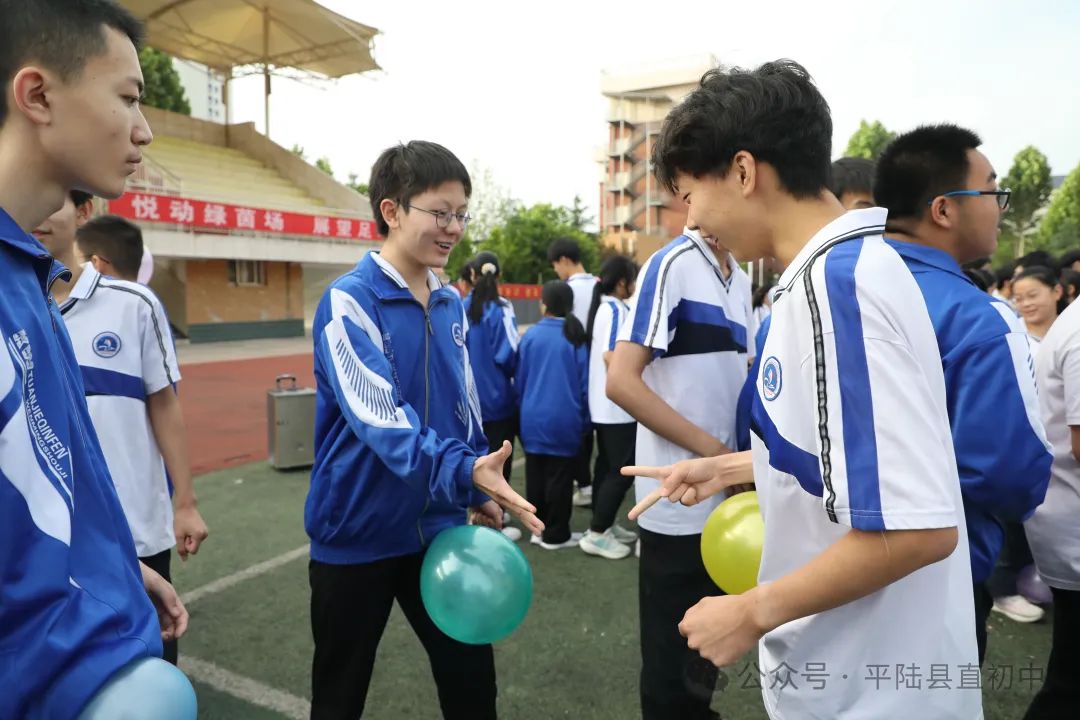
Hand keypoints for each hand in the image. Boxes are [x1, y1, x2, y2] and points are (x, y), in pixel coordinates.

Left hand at [140, 561, 188, 641]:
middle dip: (172, 632)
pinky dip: (154, 631)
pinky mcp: (143, 613)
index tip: (176, 636)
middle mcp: (164, 605)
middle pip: (173, 623)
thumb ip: (168, 596)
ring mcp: (153, 609)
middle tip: (162, 638)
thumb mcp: (155, 582)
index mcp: (170, 597)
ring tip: (155, 638)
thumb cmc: (139, 574)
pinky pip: (153, 624)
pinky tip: (149, 634)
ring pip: (164, 626)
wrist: (120, 571)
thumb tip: (177, 615)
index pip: (181, 614)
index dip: (182, 626)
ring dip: (163, 633)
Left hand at [174, 504, 208, 560]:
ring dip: (189, 538)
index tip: (183, 536)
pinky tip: (189, 527)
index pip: (192, 551)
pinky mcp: (204, 530)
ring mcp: (206, 532)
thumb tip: (184, 560)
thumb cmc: (180, 521)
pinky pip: (196, 538)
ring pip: (195, 543)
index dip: (185, 546)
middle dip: (187, 542)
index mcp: (199, 536)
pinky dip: (191, 535)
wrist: (186, 507)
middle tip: (183, 531)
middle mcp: (205, 535)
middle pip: (194, 547)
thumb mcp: (178, 536)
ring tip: (186, 528)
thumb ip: (181, 549)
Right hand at [473, 441, 543, 535]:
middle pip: (518, 511)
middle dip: (530, 520)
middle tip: (542, 529)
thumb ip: (501, 452)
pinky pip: (517, 512)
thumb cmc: (482, 466)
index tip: (533, 510)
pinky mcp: (505, 501)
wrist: (471, 475)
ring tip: (541, 532)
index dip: (523, 504)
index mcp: (501, 490)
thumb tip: (507, 442)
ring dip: (529, 523)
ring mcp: (504, 501)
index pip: (513, 498)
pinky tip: (533, 526)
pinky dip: (525, 520)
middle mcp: (503, 498)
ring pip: (518, 514)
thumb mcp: (492, 458)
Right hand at [624, 452, 753, 519]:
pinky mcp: (688, 501)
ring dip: (682, 490)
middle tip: (630, 516)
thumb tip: (662, 496)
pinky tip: (696, 490)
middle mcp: (670, 485)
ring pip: (672, 498)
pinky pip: (683, 502)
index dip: (635, 471)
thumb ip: (670, 481)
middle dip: (641, 507)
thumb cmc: (699, 467)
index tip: (622, 471)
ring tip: (691, 483)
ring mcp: (678, 494)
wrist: (717, 474)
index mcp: (665, 473)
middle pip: (652, 498)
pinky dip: (690, 496)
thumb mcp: (682, 469)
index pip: (647, 472)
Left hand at [679, 592, 764, 667]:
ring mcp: (706, 654)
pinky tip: (733, 644)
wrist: (750, 616)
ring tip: (729, 637)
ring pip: (708, 652)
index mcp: (688, 627)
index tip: (706, 626)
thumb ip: (692, 614)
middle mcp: (694, 642)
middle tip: (719, 631)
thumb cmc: (729, 606)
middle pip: (696, 643)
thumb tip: (687, 623)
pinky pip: (720, 660)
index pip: (685, 631)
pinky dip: (726, 655)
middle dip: (704, 638)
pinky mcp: (719, 662)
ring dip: (715, 648)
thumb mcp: (705, 602)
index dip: (696, 628)